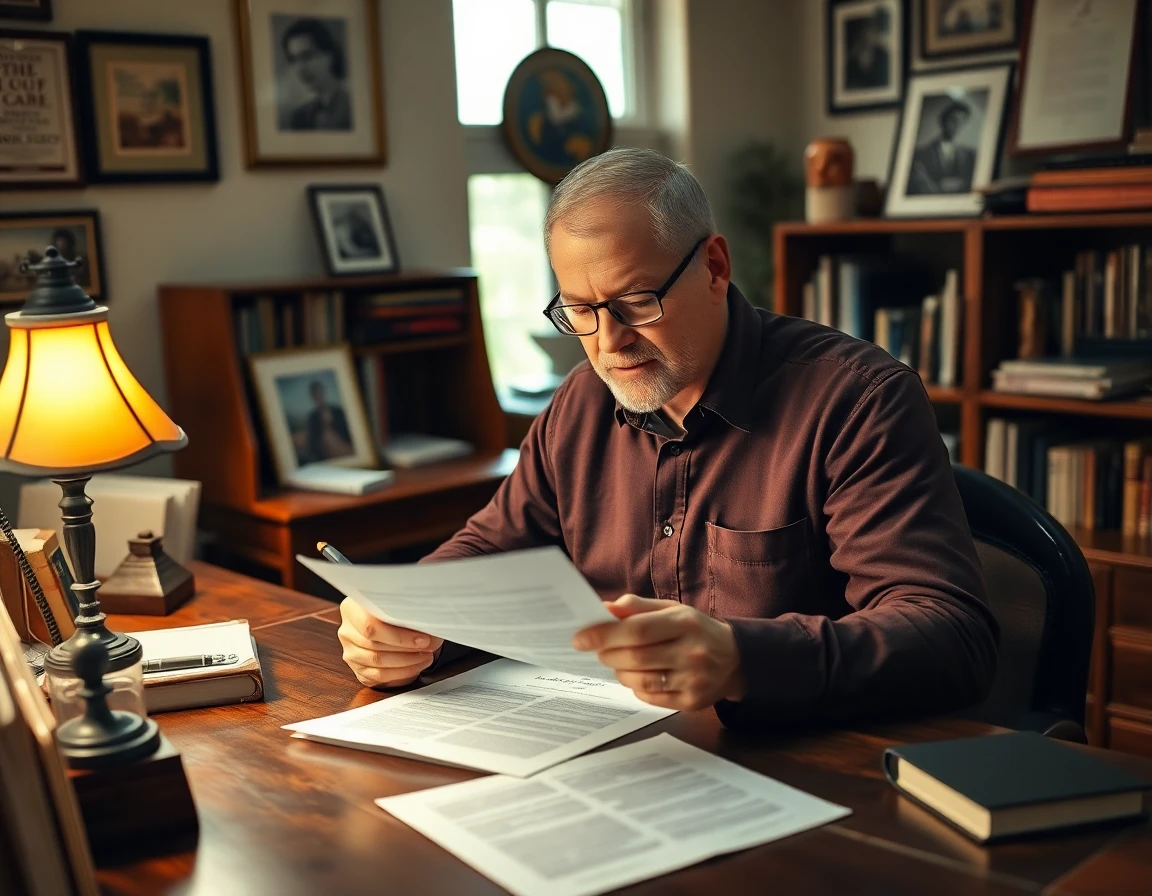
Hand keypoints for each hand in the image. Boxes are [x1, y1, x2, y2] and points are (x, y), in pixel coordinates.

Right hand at [337, 597, 443, 688]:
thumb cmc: (396, 610)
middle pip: (374, 646)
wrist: (389, 619)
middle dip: (407, 650)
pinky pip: (377, 677)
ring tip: (426, 657)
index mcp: (352, 608)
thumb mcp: (401, 604)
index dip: (399, 636)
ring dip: (406, 663)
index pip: (371, 626)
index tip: (423, 639)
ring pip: (376, 663)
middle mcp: (347, 631)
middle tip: (429, 648)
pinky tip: (416, 667)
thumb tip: (432, 627)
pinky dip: (400, 674)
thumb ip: (409, 613)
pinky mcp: (357, 669)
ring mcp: (350, 652)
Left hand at [572, 595, 745, 710]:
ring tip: (617, 663)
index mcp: (686, 623)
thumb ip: (638, 607)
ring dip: (619, 672)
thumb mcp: (672, 610)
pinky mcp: (692, 702)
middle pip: (635, 657)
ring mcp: (693, 680)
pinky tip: (636, 676)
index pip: (637, 629)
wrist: (735, 659)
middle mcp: (692, 652)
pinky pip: (651, 698)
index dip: (604, 634)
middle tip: (599, 650)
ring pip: (640, 681)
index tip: (581, 637)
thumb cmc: (695, 630)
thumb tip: (605, 608)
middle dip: (608, 654)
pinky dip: (635, 688)